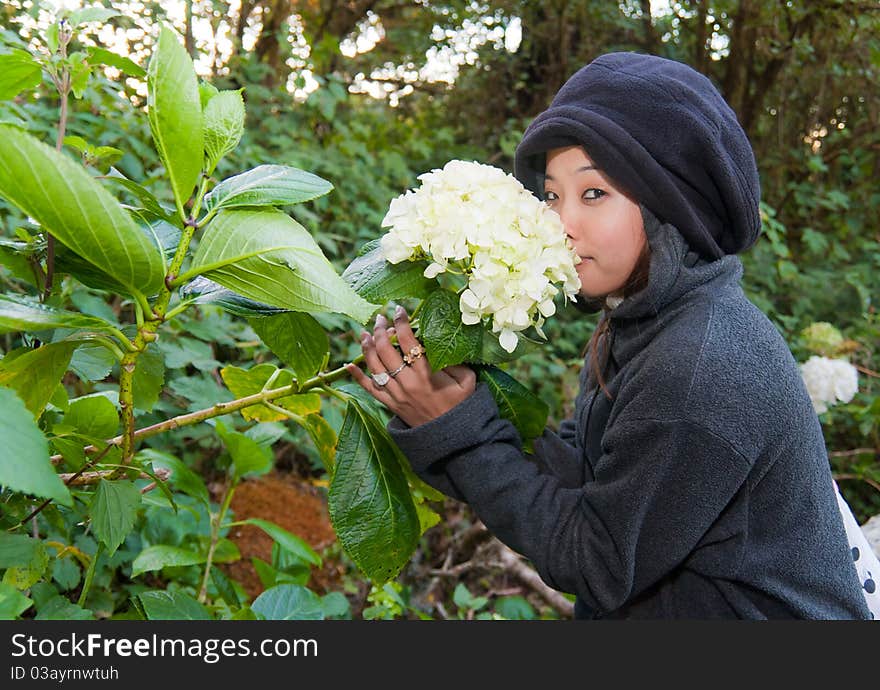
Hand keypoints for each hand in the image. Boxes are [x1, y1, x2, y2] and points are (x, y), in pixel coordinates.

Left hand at [345, 305, 476, 427]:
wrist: (451, 437)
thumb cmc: (461, 406)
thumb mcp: (466, 380)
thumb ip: (455, 360)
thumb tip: (441, 342)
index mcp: (426, 374)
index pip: (408, 341)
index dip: (401, 323)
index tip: (399, 310)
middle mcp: (407, 383)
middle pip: (386, 350)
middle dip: (380, 330)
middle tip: (380, 318)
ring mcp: (396, 395)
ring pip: (374, 367)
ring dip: (366, 347)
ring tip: (364, 332)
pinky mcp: (390, 405)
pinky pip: (369, 389)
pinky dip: (357, 376)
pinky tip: (349, 364)